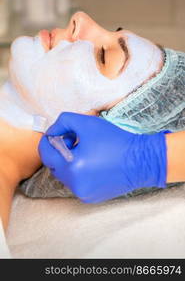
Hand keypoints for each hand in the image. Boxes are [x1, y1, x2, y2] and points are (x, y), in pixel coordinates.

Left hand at [39, 112, 166, 202]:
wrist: (142, 161)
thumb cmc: (115, 140)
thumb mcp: (87, 123)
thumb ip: (63, 122)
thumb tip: (52, 133)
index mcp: (72, 167)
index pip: (46, 154)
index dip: (49, 141)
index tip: (58, 134)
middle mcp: (75, 185)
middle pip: (55, 165)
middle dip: (60, 151)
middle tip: (76, 141)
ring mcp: (83, 194)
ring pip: (65, 175)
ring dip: (69, 163)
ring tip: (87, 152)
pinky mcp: (91, 198)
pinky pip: (76, 183)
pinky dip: (79, 173)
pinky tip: (94, 165)